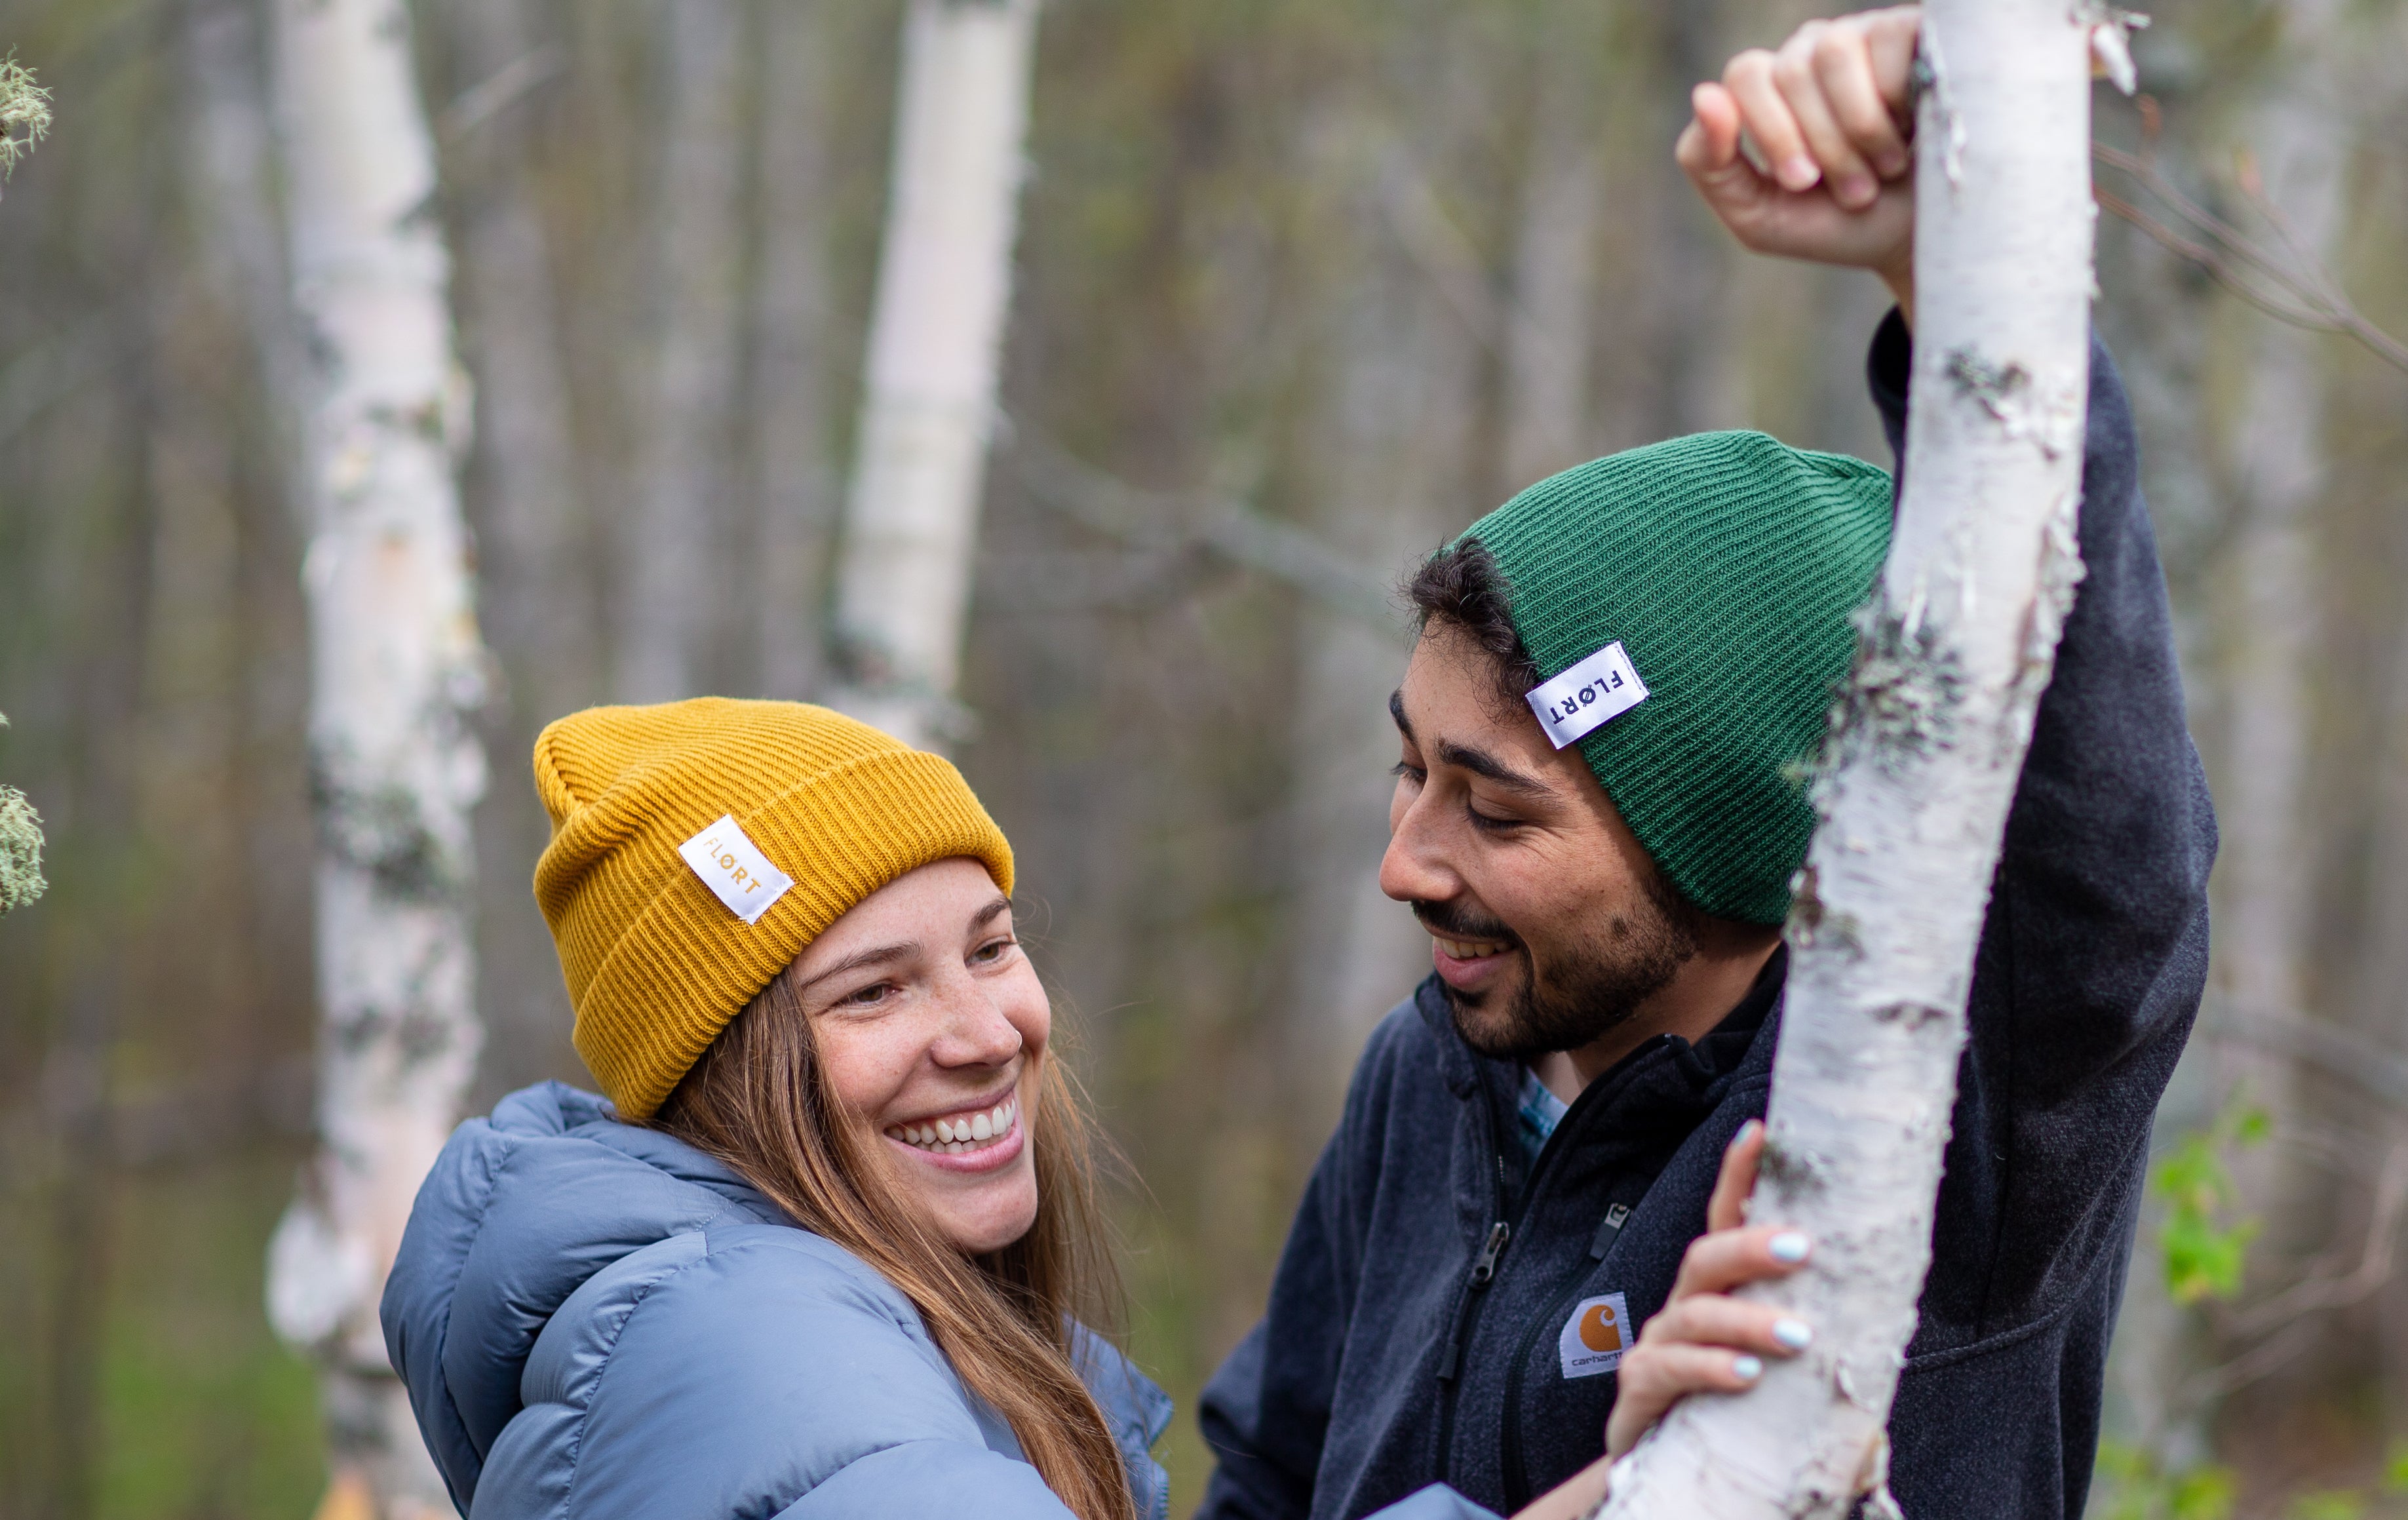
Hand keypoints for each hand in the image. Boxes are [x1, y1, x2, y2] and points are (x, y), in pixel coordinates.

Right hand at [1603, 1120, 1813, 1459]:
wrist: (1673, 1477)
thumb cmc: (1738, 1415)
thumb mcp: (1781, 1371)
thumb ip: (1819, 1343)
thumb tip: (1886, 1320)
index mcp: (1720, 1294)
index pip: (1725, 1222)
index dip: (1738, 1176)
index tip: (1761, 1132)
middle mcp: (1684, 1308)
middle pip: (1706, 1258)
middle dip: (1750, 1245)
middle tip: (1802, 1248)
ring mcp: (1658, 1345)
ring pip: (1695, 1313)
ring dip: (1747, 1320)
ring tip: (1798, 1337)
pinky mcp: (1640, 1388)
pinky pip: (1671, 1368)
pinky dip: (1710, 1368)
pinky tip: (1746, 1376)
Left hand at [1675, 6, 1921, 321]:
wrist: (1923, 241)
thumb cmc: (1840, 226)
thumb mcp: (1759, 214)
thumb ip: (1709, 163)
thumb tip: (1704, 94)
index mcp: (1772, 87)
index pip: (1747, 75)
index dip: (1773, 131)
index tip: (1803, 183)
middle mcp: (1814, 51)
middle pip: (1789, 72)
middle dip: (1823, 146)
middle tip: (1855, 190)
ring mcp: (1866, 34)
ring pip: (1834, 54)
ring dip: (1861, 129)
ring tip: (1888, 167)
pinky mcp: (1916, 32)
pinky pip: (1889, 43)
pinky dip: (1901, 101)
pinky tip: (1919, 127)